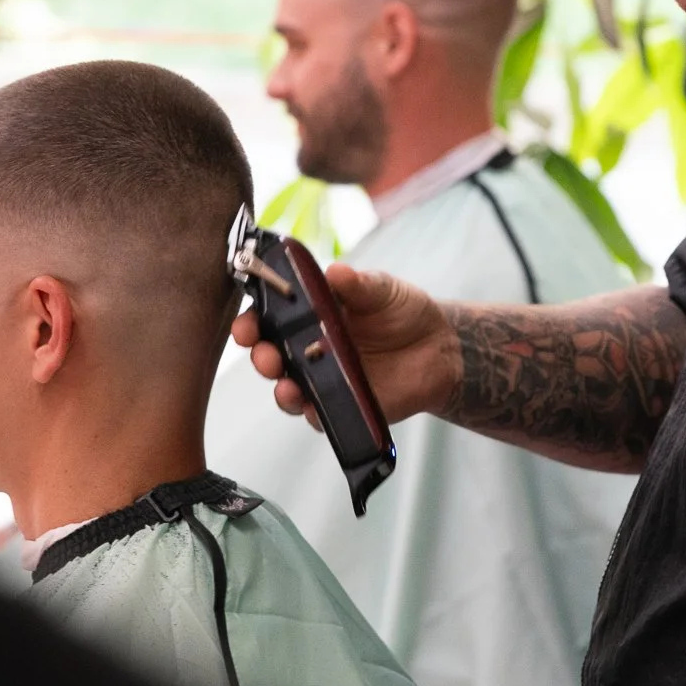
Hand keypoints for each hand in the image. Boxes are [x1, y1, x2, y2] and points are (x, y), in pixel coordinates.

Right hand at [230, 263, 458, 426]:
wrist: (439, 347)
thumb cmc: (403, 311)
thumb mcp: (382, 289)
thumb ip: (358, 284)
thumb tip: (336, 271)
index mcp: (310, 314)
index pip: (269, 318)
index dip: (251, 322)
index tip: (247, 325)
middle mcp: (308, 348)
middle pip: (271, 356)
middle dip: (261, 357)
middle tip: (266, 355)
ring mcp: (323, 378)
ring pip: (288, 389)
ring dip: (281, 388)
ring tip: (286, 385)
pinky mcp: (341, 405)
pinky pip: (318, 414)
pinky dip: (311, 412)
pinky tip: (312, 405)